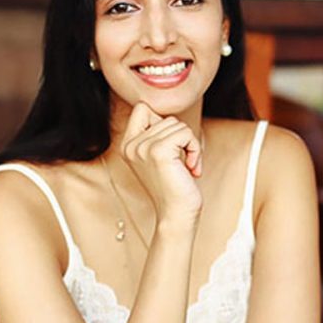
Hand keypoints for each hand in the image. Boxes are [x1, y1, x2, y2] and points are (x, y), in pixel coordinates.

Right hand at [120, 102, 202, 223]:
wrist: (176, 214)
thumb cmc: (174, 187)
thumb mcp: (160, 157)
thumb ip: (158, 135)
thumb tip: (170, 117)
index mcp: (128, 145)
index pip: (142, 108)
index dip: (163, 123)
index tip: (171, 148)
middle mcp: (131, 145)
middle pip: (166, 118)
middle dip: (182, 139)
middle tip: (183, 163)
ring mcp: (143, 147)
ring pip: (178, 125)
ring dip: (191, 146)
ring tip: (186, 167)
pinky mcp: (159, 151)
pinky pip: (186, 133)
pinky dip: (195, 149)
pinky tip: (190, 168)